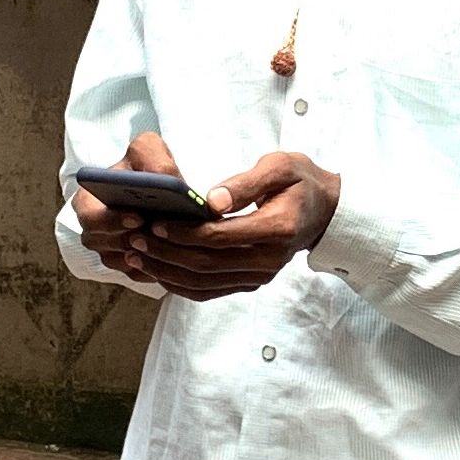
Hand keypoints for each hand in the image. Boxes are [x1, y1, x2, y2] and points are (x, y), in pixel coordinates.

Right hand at [72, 131, 183, 285]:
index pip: (89, 216)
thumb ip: (153, 158)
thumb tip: (166, 178)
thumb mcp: (148, 150)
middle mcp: (94, 229)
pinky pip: (137, 273)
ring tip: (170, 244)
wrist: (160, 185)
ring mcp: (109, 249)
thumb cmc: (147, 165)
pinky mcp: (127, 265)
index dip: (110, 220)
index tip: (137, 218)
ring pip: (122, 261)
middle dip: (131, 240)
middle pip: (103, 244)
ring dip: (145, 254)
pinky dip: (154, 266)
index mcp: (88, 200)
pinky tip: (173, 255)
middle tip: (157, 235)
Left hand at [119, 145, 341, 303]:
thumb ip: (244, 183)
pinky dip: (179, 284)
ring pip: (204, 282)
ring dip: (166, 271)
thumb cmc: (300, 181)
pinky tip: (156, 271)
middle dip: (166, 253)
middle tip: (135, 238)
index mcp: (277, 229)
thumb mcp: (280, 167)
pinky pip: (209, 292)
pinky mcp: (250, 283)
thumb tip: (209, 201)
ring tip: (136, 254)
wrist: (324, 211)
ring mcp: (260, 276)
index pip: (220, 236)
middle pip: (207, 264)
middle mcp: (269, 260)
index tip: (155, 221)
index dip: (184, 231)